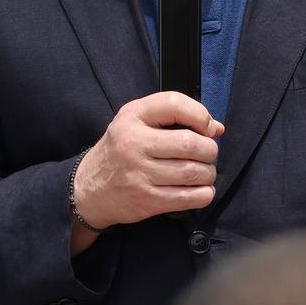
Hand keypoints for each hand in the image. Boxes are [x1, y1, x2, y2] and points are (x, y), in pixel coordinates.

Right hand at [72, 93, 223, 234]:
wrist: (88, 189)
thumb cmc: (119, 152)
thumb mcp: (135, 122)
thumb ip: (174, 118)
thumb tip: (217, 128)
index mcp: (132, 117)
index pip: (174, 104)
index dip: (200, 115)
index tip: (207, 128)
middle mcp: (134, 143)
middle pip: (190, 143)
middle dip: (210, 150)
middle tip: (207, 154)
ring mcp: (139, 173)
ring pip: (194, 172)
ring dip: (208, 173)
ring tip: (203, 172)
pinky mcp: (147, 200)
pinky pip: (190, 198)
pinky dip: (204, 194)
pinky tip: (200, 190)